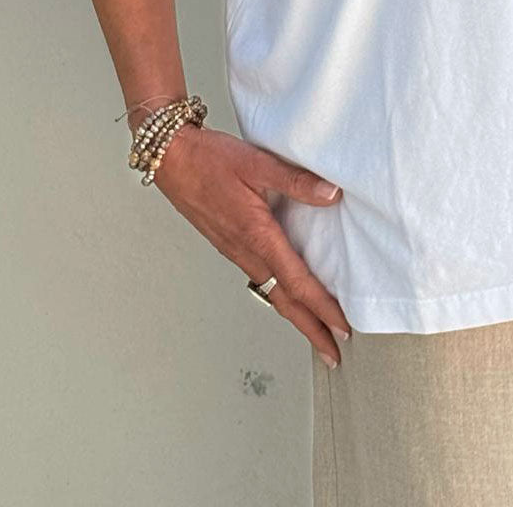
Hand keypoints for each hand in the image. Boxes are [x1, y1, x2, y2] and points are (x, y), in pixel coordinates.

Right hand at [150, 123, 352, 365]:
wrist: (170, 159)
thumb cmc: (209, 159)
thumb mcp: (257, 163)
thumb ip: (297, 180)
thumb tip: (331, 194)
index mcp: (257, 235)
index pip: (297, 283)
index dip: (322, 308)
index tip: (342, 328)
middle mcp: (246, 251)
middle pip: (285, 301)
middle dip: (311, 329)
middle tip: (333, 353)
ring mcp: (236, 250)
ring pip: (272, 292)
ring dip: (296, 314)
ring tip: (317, 328)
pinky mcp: (230, 243)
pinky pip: (259, 277)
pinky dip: (279, 294)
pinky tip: (287, 291)